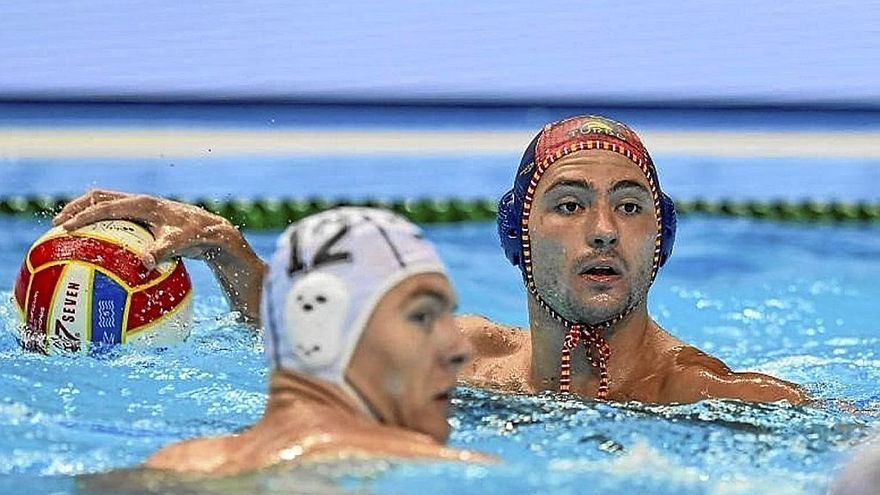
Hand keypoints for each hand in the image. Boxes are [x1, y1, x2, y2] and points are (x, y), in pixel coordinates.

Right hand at [54, 189, 265, 324]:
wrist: (213, 231)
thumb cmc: (196, 237)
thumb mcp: (179, 245)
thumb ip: (161, 252)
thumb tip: (144, 264)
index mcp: (144, 204)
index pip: (105, 206)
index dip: (83, 216)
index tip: (64, 228)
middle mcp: (140, 201)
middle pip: (99, 197)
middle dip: (76, 208)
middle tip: (57, 226)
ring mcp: (142, 207)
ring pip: (106, 202)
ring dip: (86, 211)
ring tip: (68, 229)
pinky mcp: (144, 215)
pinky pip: (116, 214)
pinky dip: (102, 222)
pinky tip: (95, 242)